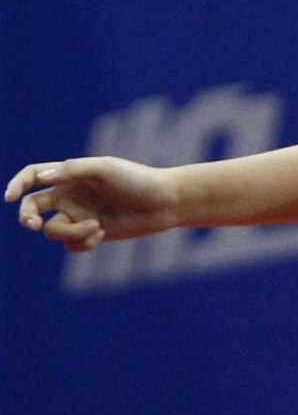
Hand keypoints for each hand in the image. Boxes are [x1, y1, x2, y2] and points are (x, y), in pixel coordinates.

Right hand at [5, 156, 178, 251]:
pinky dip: (83, 241)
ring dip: (71, 231)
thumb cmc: (136, 180)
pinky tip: (102, 233)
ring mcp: (80, 216)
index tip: (9, 197)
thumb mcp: (104, 169)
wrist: (164, 203)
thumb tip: (42, 178)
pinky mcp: (92, 234)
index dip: (17, 185)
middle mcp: (71, 196)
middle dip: (28, 218)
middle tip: (34, 224)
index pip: (34, 176)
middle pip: (33, 208)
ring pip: (54, 230)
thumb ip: (73, 170)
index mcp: (71, 175)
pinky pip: (72, 245)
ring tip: (96, 227)